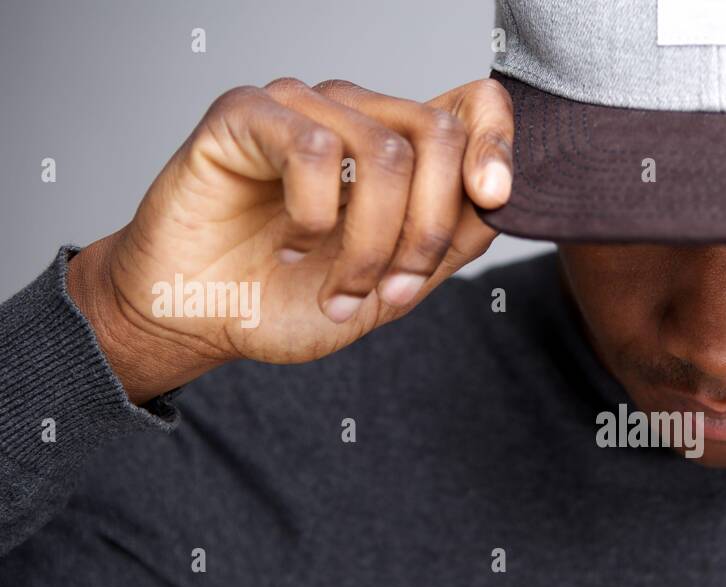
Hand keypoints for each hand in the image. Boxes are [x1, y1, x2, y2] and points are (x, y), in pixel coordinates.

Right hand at [68, 77, 513, 402]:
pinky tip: (292, 248)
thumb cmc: (290, 299)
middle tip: (395, 288)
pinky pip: (316, 153)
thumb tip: (498, 202)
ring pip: (385, 153)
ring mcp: (301, 109)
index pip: (472, 104)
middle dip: (429, 229)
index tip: (494, 196)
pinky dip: (314, 220)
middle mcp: (354, 115)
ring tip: (339, 288)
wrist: (205, 321)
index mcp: (397, 147)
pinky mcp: (246, 114)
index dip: (498, 140)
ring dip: (371, 243)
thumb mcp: (392, 287)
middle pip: (438, 135)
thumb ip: (448, 244)